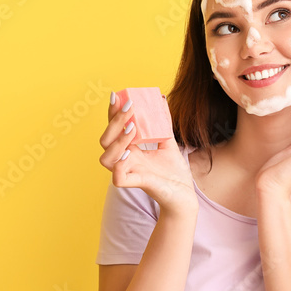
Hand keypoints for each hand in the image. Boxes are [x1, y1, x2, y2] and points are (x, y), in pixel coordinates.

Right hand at [99, 93, 197, 215]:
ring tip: (132, 129)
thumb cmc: (173, 171)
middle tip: (130, 107)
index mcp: (129, 149)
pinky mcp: (136, 184)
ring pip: (106, 159)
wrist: (184, 194)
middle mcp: (124, 160)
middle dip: (114, 122)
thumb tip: (161, 99)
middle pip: (105, 140)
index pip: (113, 128)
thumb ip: (163, 122)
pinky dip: (120, 165)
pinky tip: (129, 153)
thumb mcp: (168, 142)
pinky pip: (118, 178)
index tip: (117, 95)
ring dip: (117, 141)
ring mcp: (128, 172)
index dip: (112, 113)